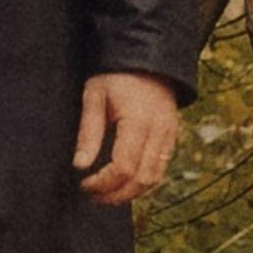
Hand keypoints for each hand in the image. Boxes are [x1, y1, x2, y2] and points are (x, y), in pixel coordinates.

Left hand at [72, 71, 178, 206]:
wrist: (146, 56)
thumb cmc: (115, 74)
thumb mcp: (95, 95)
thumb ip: (89, 131)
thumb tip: (80, 165)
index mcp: (139, 122)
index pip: (124, 168)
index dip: (103, 183)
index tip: (84, 184)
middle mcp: (159, 133)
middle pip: (142, 180)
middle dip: (116, 194)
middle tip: (93, 196)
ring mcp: (169, 136)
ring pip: (154, 179)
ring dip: (131, 192)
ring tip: (107, 193)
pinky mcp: (172, 136)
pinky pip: (161, 169)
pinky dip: (144, 181)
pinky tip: (125, 181)